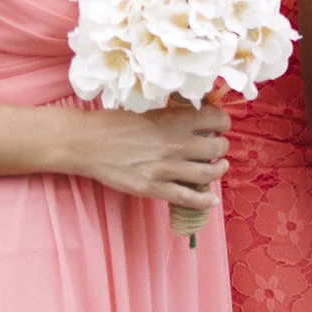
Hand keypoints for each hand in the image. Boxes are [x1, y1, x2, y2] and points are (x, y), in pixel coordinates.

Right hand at [67, 101, 230, 208]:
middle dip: (221, 147)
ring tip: (217, 166)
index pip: (217, 119)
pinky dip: (204, 200)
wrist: (90, 143)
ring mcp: (166, 168)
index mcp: (176, 120)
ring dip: (218, 170)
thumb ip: (176, 117)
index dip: (222, 123)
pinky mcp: (153, 188)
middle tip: (215, 148)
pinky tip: (211, 200)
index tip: (219, 126)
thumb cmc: (118, 124)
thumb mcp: (152, 111)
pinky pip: (188, 198)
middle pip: (218, 147)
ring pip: (209, 172)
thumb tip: (200, 120)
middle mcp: (175, 143)